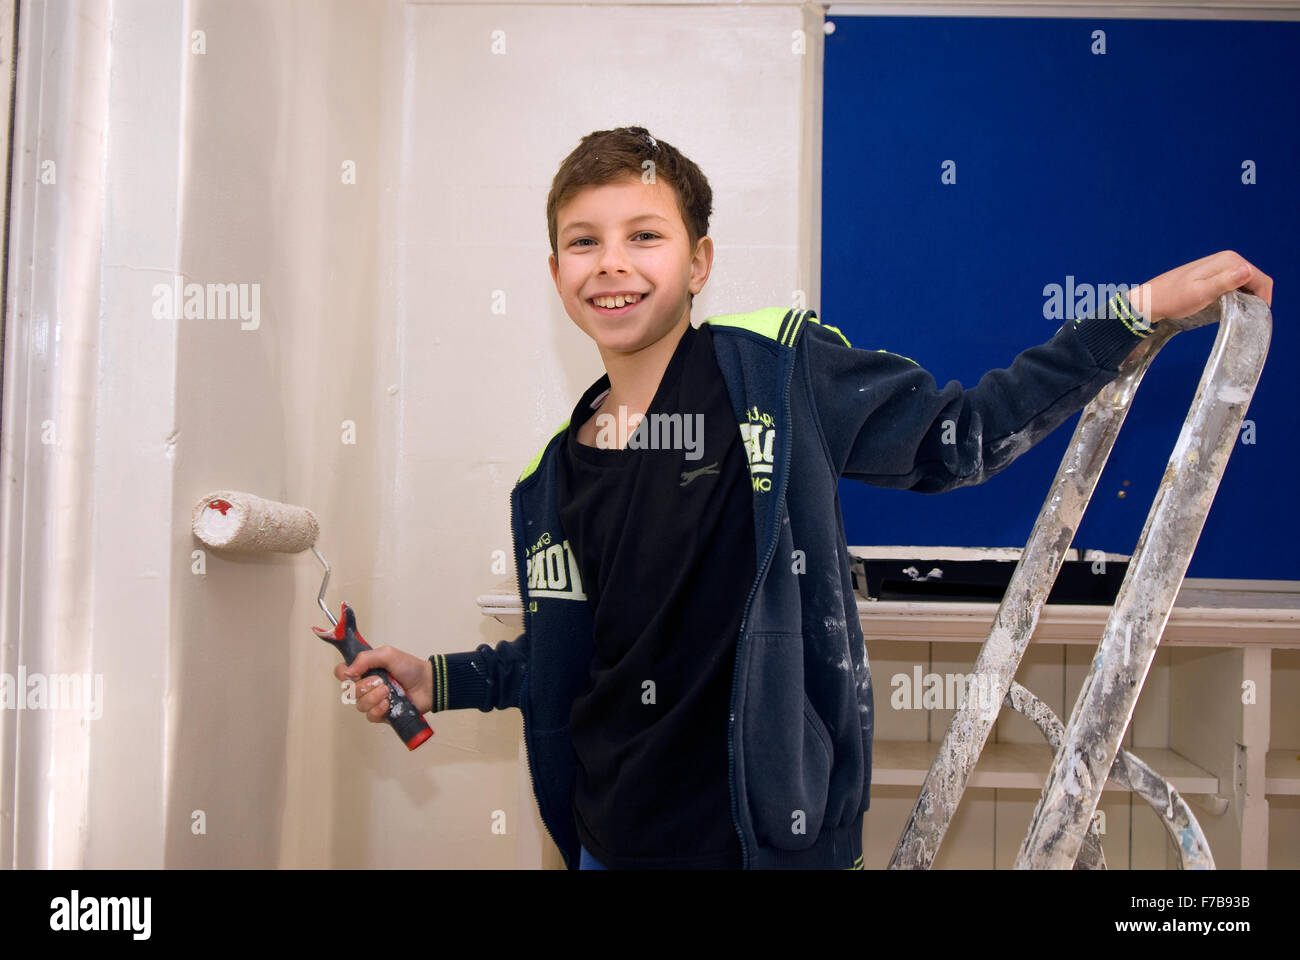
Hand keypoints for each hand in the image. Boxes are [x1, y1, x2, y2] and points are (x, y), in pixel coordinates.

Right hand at [334, 646, 434, 719]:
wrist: (428, 684)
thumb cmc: (410, 668)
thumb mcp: (388, 654)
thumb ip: (366, 658)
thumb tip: (347, 671)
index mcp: (365, 670)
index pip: (341, 673)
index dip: (344, 674)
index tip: (355, 673)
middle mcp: (366, 685)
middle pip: (348, 691)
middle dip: (365, 686)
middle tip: (381, 681)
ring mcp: (373, 700)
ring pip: (359, 705)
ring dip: (373, 697)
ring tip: (388, 691)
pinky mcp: (381, 714)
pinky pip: (370, 716)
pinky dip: (378, 709)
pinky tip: (388, 704)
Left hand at [1127, 251, 1272, 324]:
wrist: (1151, 300)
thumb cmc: (1172, 299)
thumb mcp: (1200, 294)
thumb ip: (1224, 282)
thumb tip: (1247, 271)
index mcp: (1228, 261)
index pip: (1260, 278)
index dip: (1263, 298)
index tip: (1256, 316)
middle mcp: (1227, 259)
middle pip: (1256, 279)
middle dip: (1256, 297)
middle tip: (1246, 317)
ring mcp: (1220, 265)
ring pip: (1247, 282)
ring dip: (1248, 297)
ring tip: (1237, 313)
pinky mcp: (1214, 274)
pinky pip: (1236, 283)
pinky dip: (1238, 295)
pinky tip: (1229, 307)